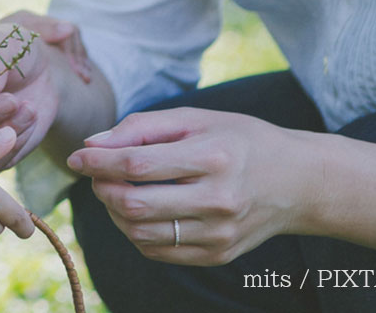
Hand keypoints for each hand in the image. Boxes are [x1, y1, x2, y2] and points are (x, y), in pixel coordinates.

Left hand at [66, 108, 318, 265]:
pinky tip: (138, 211)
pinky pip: (158, 251)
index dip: (98, 161)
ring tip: (115, 190)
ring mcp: (219, 234)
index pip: (137, 163)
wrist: (297, 182)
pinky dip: (135, 232)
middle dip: (101, 188)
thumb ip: (142, 127)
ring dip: (114, 212)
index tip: (77, 156)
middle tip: (95, 174)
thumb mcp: (196, 119)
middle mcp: (218, 200)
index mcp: (212, 157)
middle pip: (134, 203)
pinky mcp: (218, 255)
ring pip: (140, 233)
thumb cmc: (239, 140)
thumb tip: (93, 144)